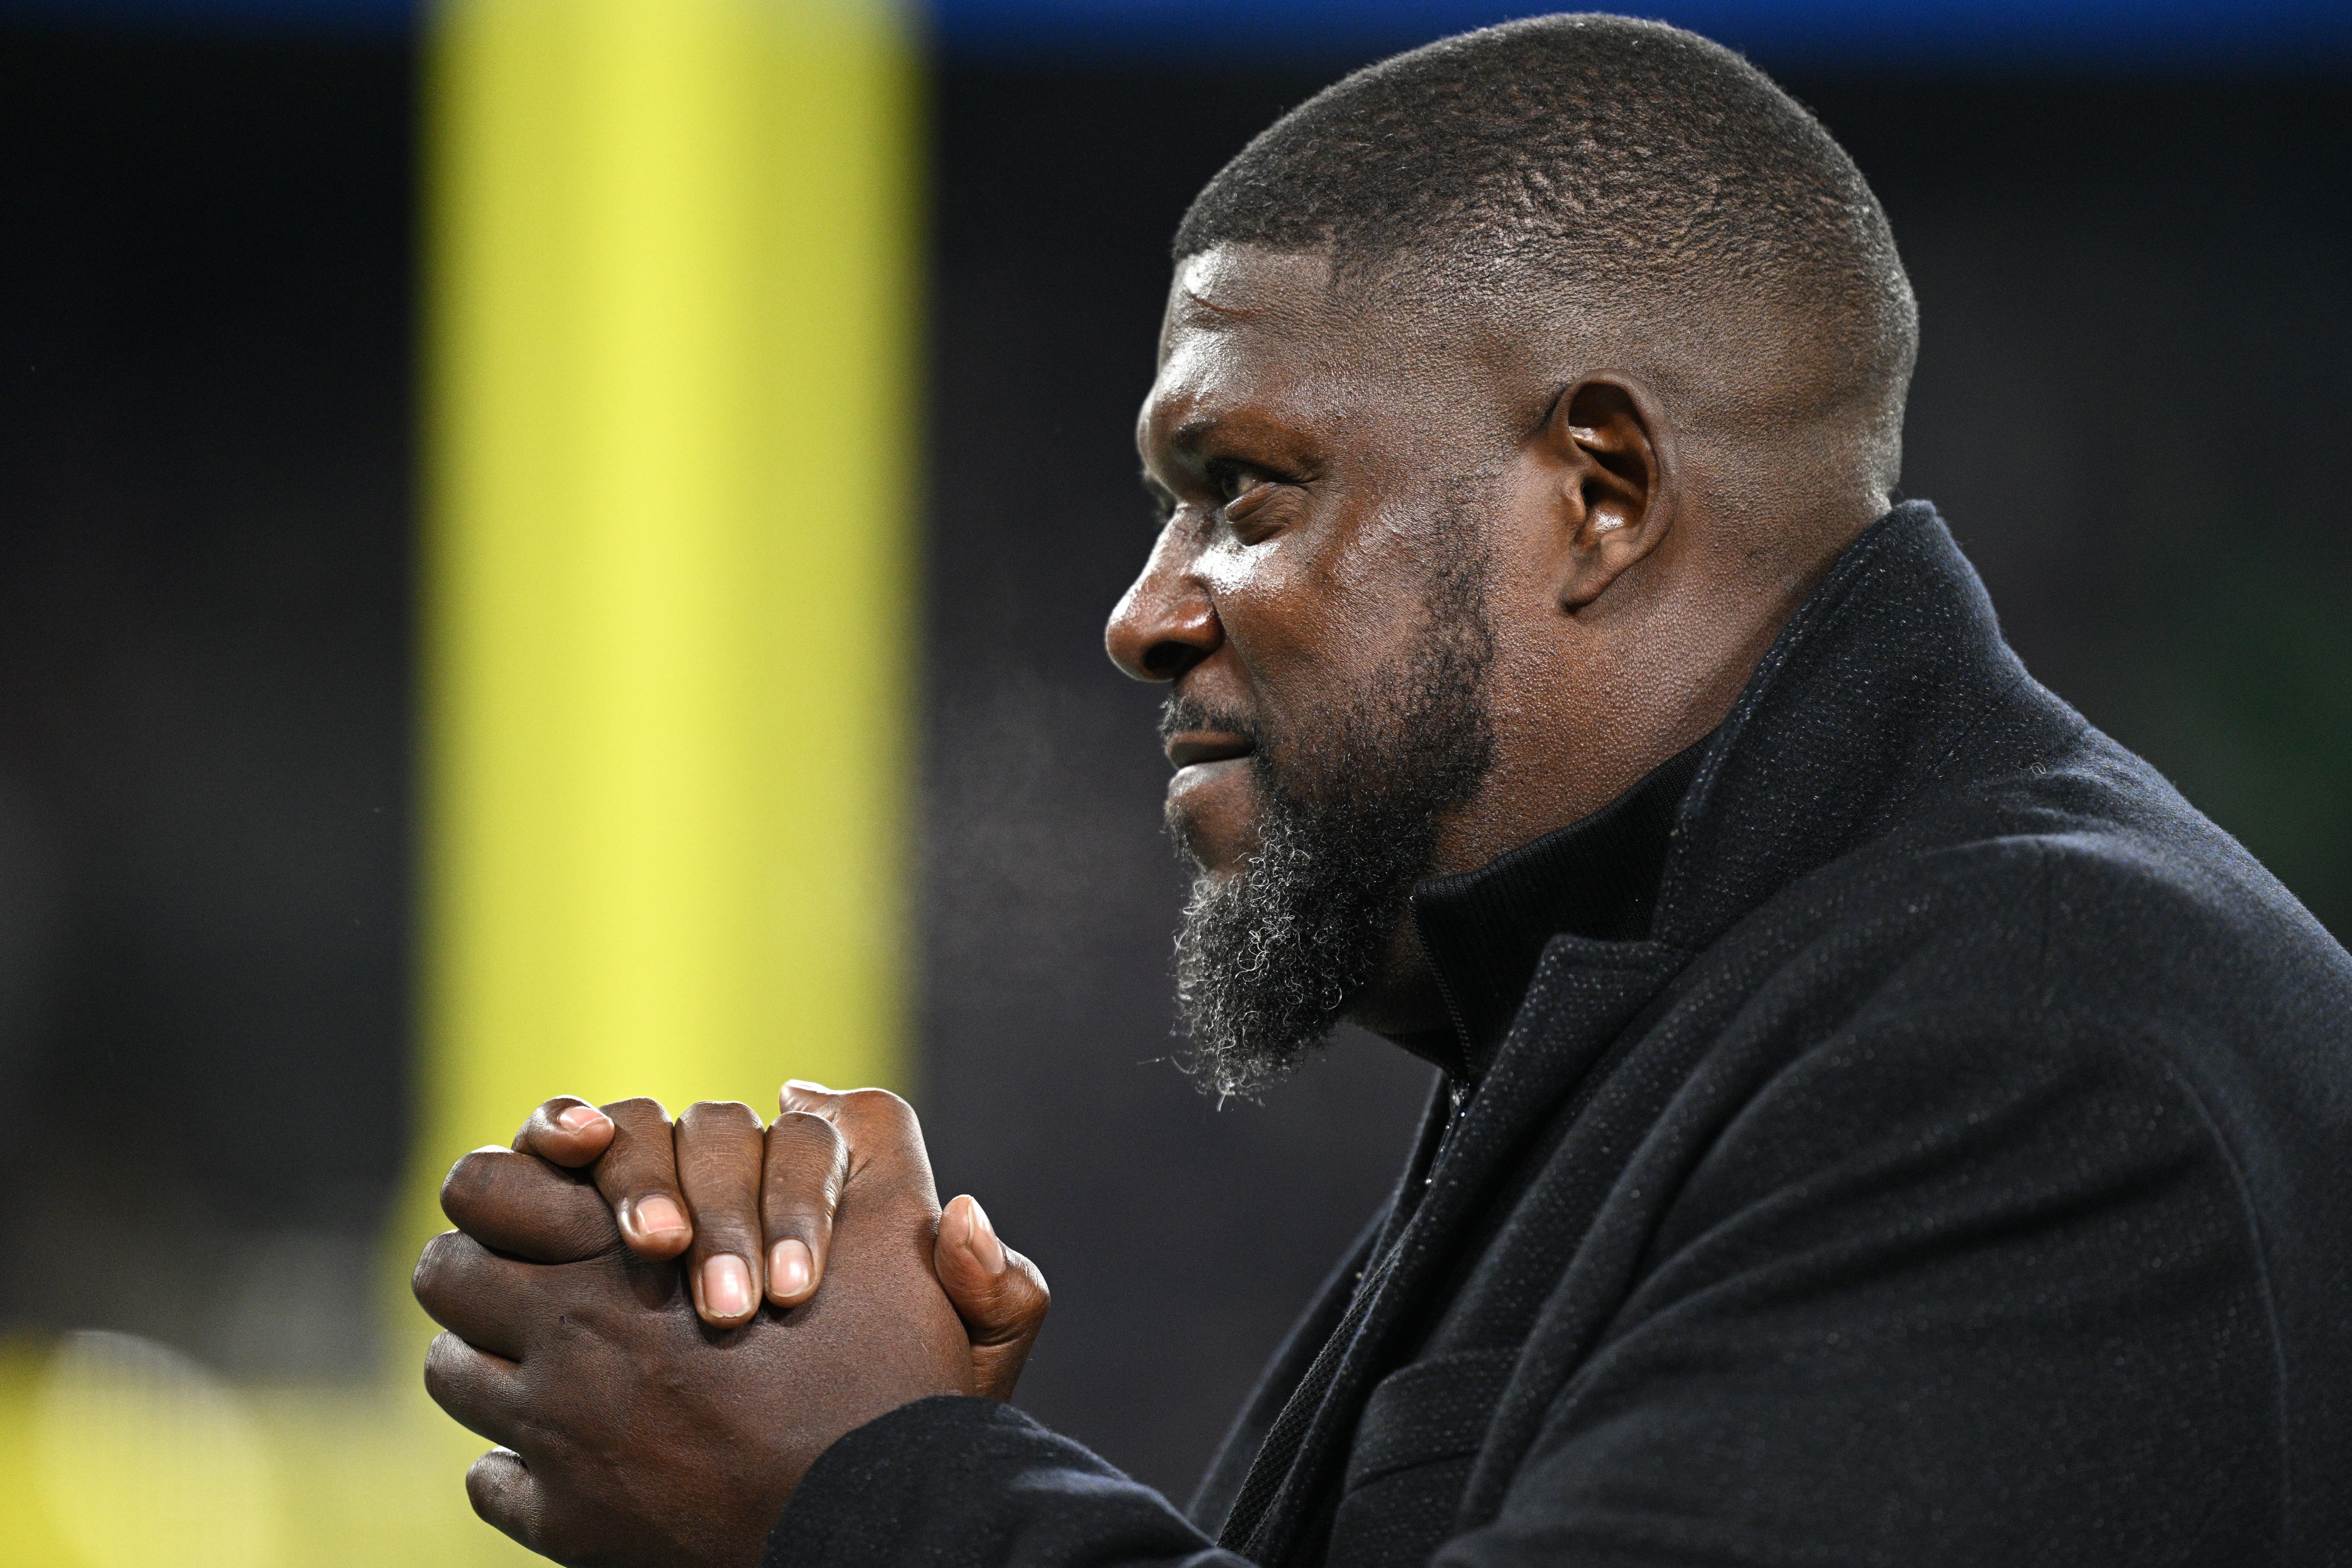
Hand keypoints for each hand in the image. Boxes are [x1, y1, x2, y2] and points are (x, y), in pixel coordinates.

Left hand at [415, 1087, 977, 1566]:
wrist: (878, 1518)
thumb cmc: (894, 1383)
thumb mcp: (907, 1235)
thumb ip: (878, 1139)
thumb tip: (806, 1091)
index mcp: (632, 1253)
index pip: (487, 1184)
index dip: (510, 1181)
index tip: (554, 1196)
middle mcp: (573, 1336)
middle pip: (447, 1274)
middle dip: (478, 1267)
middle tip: (526, 1276)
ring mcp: (558, 1437)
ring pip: (454, 1375)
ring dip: (487, 1362)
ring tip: (539, 1366)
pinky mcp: (566, 1523)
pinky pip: (489, 1482)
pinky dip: (516, 1468)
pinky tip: (569, 1459)